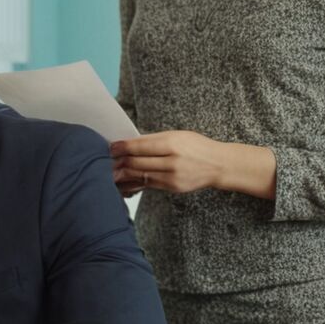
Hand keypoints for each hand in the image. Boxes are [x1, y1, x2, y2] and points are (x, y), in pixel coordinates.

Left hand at [110, 131, 275, 198]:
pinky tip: (124, 180)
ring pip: (140, 175)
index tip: (110, 147)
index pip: (139, 146)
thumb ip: (153, 140)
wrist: (218, 165)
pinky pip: (148, 184)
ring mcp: (172, 177)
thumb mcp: (176, 135)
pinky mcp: (172, 187)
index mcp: (172, 143)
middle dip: (119, 161)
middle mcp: (171, 161)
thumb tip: (128, 143)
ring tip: (111, 170)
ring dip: (123, 173)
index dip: (121, 147)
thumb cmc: (196, 146)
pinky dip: (134, 182)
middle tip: (106, 159)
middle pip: (136, 162)